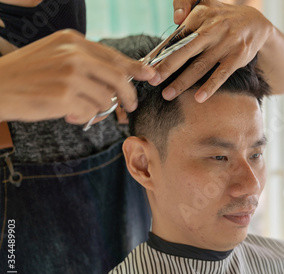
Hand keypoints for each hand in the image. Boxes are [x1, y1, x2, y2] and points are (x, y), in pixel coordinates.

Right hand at [0, 29, 156, 123]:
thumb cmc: (26, 74)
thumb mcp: (54, 54)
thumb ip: (84, 60)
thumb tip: (119, 76)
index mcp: (72, 40)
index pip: (113, 56)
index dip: (135, 68)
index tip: (150, 75)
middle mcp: (74, 54)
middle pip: (118, 78)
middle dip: (128, 95)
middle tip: (130, 106)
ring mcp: (71, 74)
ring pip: (105, 99)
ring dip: (95, 109)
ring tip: (74, 109)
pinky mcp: (65, 96)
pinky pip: (90, 112)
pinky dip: (82, 117)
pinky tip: (66, 114)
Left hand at [156, 0, 283, 102]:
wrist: (257, 22)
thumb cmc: (223, 18)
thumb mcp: (206, 6)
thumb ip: (186, 9)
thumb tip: (175, 20)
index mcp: (200, 16)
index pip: (176, 37)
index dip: (161, 52)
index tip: (147, 66)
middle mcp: (212, 28)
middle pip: (185, 50)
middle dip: (167, 67)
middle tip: (152, 80)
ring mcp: (226, 43)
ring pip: (201, 65)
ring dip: (183, 81)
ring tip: (168, 94)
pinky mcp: (238, 56)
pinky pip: (222, 74)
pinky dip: (210, 86)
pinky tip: (198, 98)